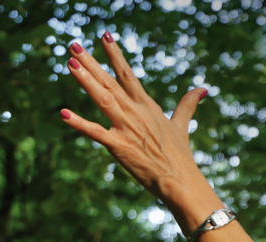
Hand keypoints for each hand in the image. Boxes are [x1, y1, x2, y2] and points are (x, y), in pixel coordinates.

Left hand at [60, 36, 207, 205]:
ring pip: (102, 99)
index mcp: (147, 106)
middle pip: (110, 82)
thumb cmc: (180, 156)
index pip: (127, 75)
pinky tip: (63, 114)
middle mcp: (135, 112)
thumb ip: (188, 105)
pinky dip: (79, 123)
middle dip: (91, 62)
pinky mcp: (119, 146)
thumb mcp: (181, 125)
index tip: (104, 37)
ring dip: (85, 80)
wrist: (179, 180)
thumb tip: (202, 89)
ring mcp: (126, 128)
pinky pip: (96, 133)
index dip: (115, 55)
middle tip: (73, 45)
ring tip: (70, 63)